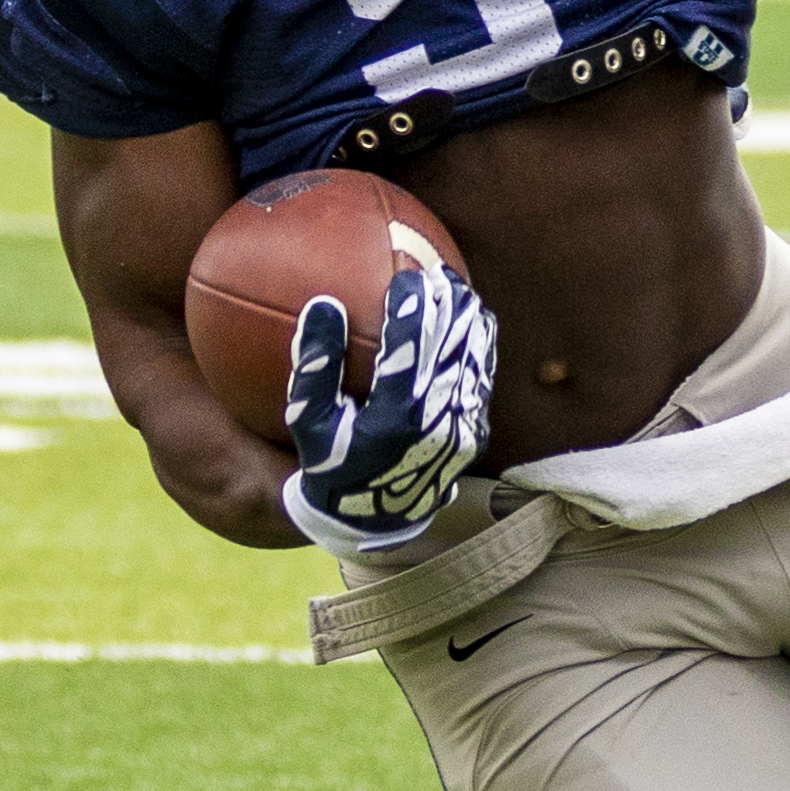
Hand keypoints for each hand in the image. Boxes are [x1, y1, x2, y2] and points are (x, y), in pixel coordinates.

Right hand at [279, 258, 497, 554]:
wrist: (372, 521)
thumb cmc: (330, 466)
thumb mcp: (307, 423)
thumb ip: (314, 366)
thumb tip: (322, 305)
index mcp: (397, 416)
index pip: (413, 346)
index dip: (413, 305)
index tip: (406, 275)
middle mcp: (438, 422)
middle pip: (453, 345)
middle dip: (449, 302)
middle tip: (437, 269)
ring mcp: (463, 429)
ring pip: (475, 358)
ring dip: (468, 318)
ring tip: (457, 287)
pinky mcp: (475, 434)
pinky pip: (482, 379)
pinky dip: (478, 346)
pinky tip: (471, 323)